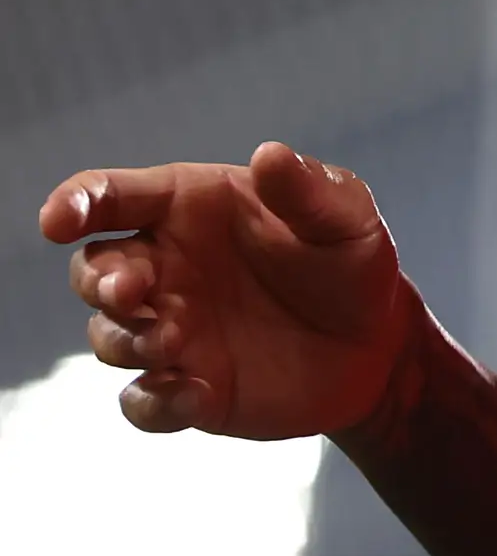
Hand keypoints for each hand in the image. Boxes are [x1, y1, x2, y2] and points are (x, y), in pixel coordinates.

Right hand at [41, 141, 421, 439]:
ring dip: (127, 339)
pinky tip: (199, 393)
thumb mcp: (346, 218)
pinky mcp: (184, 386)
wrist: (378, 344)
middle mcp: (168, 268)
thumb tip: (269, 154)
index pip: (115, 197)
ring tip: (174, 339)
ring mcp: (170, 329)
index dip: (77, 202)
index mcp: (193, 209)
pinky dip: (157, 401)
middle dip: (100, 280)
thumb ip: (306, 190)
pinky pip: (142, 401)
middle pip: (95, 269)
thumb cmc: (352, 263)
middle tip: (130, 291)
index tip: (59, 221)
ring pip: (108, 336)